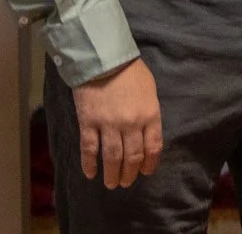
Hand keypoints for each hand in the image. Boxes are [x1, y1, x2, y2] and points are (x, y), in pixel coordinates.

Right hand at [71, 58, 162, 188]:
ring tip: (111, 183)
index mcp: (150, 114)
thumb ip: (149, 113)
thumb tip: (147, 135)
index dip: (149, 164)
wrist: (104, 59)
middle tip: (125, 182)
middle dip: (130, 173)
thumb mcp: (150, 90)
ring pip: (112, 157)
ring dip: (112, 174)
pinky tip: (90, 174)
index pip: (153, 147)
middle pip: (132, 156)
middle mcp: (131, 123)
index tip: (145, 172)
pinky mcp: (89, 122)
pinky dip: (89, 164)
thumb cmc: (130, 72)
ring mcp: (109, 124)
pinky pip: (89, 149)